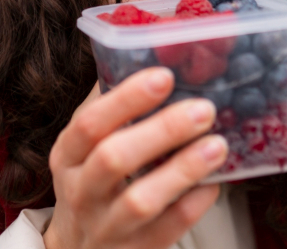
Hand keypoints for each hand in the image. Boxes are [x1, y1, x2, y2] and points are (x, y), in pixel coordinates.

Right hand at [44, 67, 227, 248]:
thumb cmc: (91, 182)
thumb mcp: (85, 147)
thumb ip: (111, 109)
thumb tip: (150, 56)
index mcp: (68, 154)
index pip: (89, 124)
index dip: (126, 99)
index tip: (164, 76)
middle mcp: (81, 190)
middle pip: (113, 158)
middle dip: (162, 131)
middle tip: (204, 108)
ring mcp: (106, 226)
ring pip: (141, 200)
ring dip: (182, 169)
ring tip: (217, 144)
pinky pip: (166, 230)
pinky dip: (192, 205)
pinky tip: (213, 184)